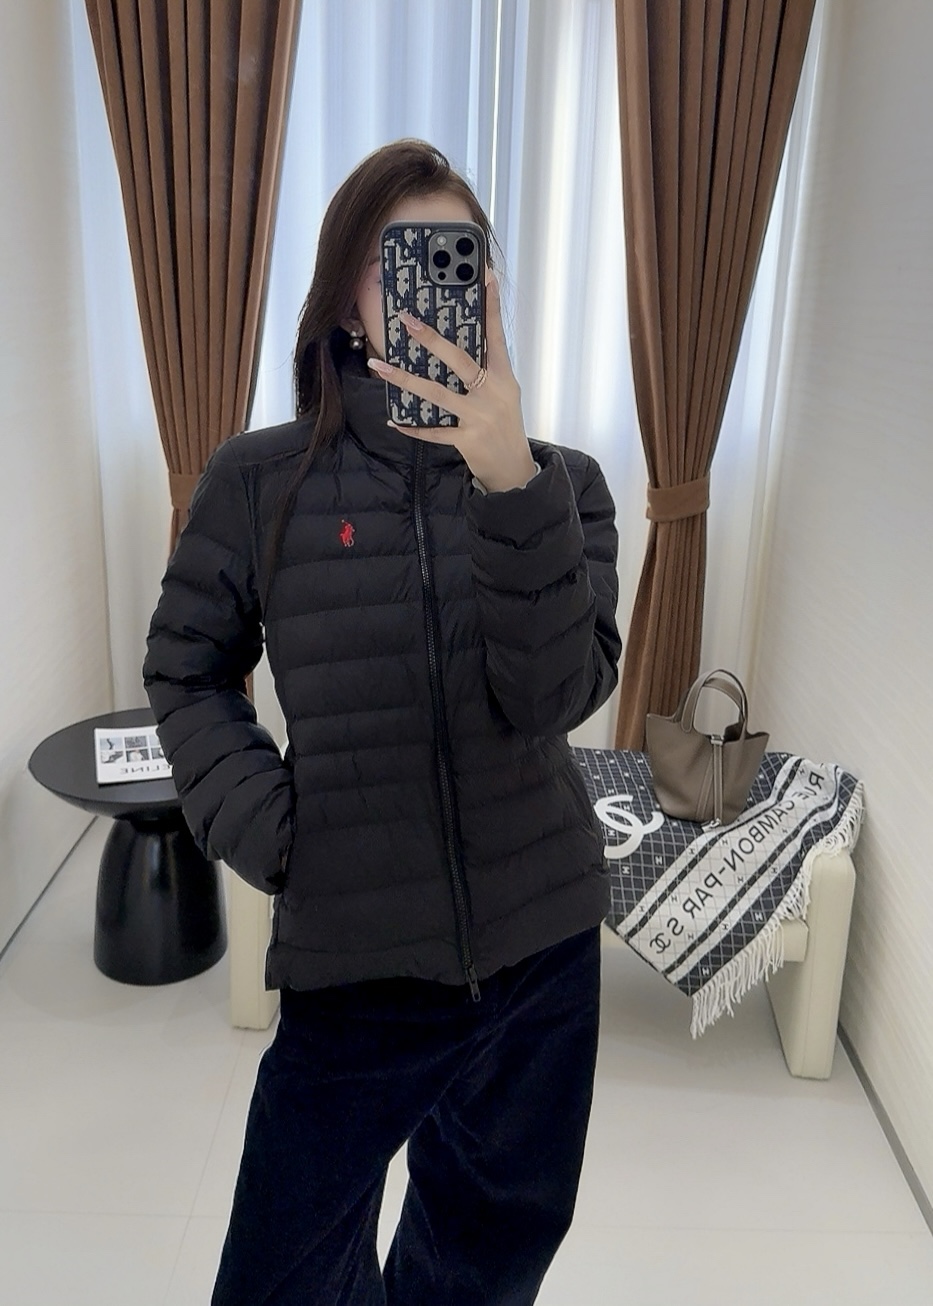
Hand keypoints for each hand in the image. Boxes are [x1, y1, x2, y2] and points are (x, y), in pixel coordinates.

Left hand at [366, 274, 536, 493]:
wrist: (514, 468)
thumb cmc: (506, 424)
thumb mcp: (505, 392)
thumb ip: (487, 369)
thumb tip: (457, 345)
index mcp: (504, 377)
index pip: (496, 335)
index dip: (491, 305)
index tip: (485, 275)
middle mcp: (492, 393)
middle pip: (459, 360)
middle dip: (431, 340)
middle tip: (408, 321)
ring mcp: (478, 416)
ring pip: (437, 393)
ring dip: (405, 379)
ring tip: (380, 366)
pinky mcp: (467, 439)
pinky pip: (434, 431)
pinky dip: (413, 427)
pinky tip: (394, 420)